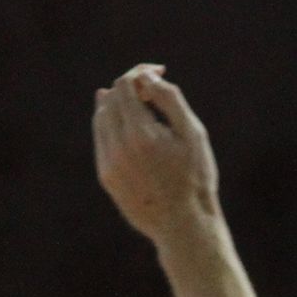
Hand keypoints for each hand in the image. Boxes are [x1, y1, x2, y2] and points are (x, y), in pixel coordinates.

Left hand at [94, 63, 222, 239]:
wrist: (184, 224)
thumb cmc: (195, 177)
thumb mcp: (193, 134)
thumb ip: (170, 99)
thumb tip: (147, 78)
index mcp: (141, 133)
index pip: (126, 85)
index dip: (140, 73)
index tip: (157, 72)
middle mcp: (118, 147)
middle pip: (111, 98)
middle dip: (129, 87)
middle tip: (151, 89)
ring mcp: (108, 163)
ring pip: (101, 118)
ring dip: (117, 104)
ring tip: (140, 104)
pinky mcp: (106, 176)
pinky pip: (102, 140)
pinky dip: (112, 125)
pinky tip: (128, 125)